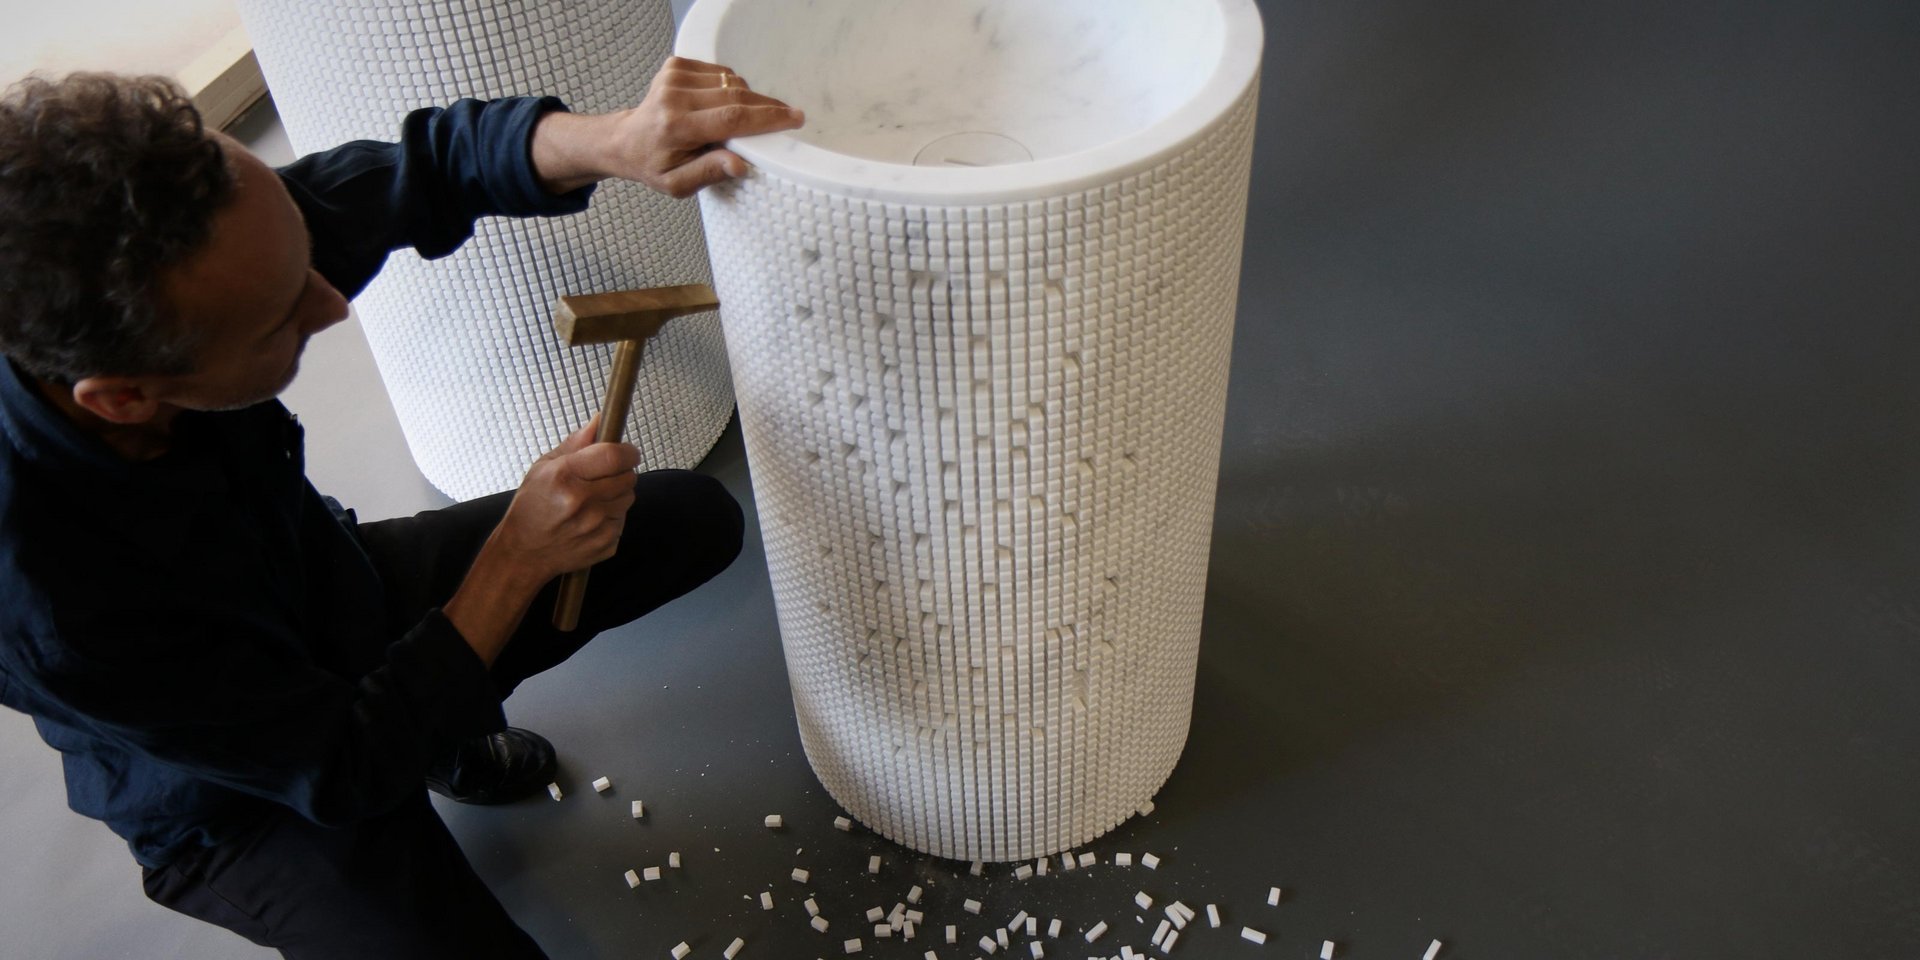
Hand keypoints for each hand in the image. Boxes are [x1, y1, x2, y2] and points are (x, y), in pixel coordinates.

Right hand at [493, 419, 641, 580]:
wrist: (524, 552)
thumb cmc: (531, 508)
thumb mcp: (544, 467)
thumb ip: (576, 443)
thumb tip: (599, 421)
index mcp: (565, 476)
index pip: (615, 455)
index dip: (627, 451)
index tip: (626, 451)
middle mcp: (582, 501)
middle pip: (628, 476)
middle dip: (621, 472)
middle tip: (602, 477)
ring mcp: (596, 525)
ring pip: (628, 498)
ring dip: (616, 495)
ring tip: (592, 500)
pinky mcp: (606, 543)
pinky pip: (623, 520)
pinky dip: (612, 517)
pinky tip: (590, 519)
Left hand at [533, 57, 804, 197]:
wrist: (624, 141)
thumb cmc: (653, 165)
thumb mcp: (677, 185)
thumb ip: (708, 174)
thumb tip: (739, 166)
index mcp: (676, 126)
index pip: (732, 117)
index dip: (767, 117)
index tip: (795, 118)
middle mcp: (674, 96)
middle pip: (736, 96)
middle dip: (768, 107)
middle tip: (790, 116)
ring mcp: (674, 76)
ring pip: (731, 82)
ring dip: (748, 98)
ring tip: (751, 117)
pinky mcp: (676, 65)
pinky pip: (719, 73)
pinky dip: (731, 87)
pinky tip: (726, 103)